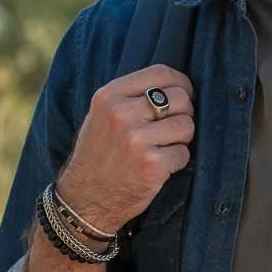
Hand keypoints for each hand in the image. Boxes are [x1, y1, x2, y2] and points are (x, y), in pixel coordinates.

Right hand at [55, 65, 194, 232]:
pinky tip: (159, 168)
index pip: (161, 72)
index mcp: (109, 96)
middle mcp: (121, 113)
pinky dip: (177, 162)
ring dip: (182, 140)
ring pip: (186, 125)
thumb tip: (176, 85)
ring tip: (163, 149)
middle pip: (180, 98)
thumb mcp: (102, 115)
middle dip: (184, 114)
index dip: (181, 83)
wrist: (85, 199)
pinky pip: (184, 154)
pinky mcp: (151, 164)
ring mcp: (136, 139)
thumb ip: (131, 96)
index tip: (185, 96)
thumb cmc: (99, 155)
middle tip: (172, 129)